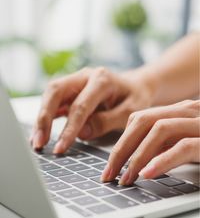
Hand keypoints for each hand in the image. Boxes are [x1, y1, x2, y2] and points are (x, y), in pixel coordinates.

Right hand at [30, 67, 154, 153]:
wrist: (136, 86)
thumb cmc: (136, 98)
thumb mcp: (130, 111)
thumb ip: (106, 122)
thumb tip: (81, 134)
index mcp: (102, 80)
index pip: (80, 106)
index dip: (69, 128)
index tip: (60, 148)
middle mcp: (85, 76)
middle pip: (56, 91)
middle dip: (44, 118)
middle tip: (39, 142)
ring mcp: (77, 80)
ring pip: (51, 94)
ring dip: (41, 117)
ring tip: (36, 140)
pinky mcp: (73, 88)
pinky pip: (55, 100)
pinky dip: (47, 116)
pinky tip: (42, 132)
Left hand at [101, 100, 199, 184]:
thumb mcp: (183, 138)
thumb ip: (163, 142)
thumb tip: (136, 157)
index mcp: (177, 110)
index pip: (140, 118)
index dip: (122, 140)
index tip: (112, 162)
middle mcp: (187, 110)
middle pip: (143, 121)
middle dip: (122, 148)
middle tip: (110, 172)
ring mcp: (199, 122)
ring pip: (159, 130)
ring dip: (138, 155)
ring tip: (126, 177)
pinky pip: (183, 146)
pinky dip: (163, 160)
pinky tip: (148, 173)